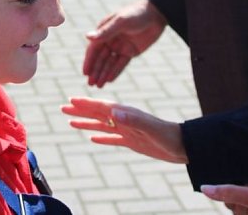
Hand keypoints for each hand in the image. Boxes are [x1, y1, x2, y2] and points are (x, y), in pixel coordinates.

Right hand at [61, 97, 187, 162]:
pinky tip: (93, 138)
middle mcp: (125, 119)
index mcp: (127, 113)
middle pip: (98, 114)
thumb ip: (132, 119)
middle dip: (80, 111)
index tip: (70, 101)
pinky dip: (101, 137)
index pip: (102, 107)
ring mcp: (128, 130)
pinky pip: (112, 138)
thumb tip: (113, 111)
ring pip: (102, 125)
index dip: (86, 104)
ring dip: (86, 123)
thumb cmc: (169, 136)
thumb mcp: (150, 127)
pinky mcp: (133, 141)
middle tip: (63, 108)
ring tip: (71, 122)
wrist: (184, 146)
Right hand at [82, 0, 165, 86]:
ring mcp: (120, 46)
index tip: (85, 73)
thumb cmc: (136, 14)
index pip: (94, 49)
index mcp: (105, 31)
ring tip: (98, 86)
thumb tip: (87, 37)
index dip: (89, 61)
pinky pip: (121, 64)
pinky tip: (109, 80)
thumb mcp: (121, 22)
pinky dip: (115, 72)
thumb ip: (105, 32)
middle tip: (90, 84)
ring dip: (103, 74)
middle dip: (95, 71)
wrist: (156, 14)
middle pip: (100, 58)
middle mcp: (110, 39)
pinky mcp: (130, 51)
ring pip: (109, 63)